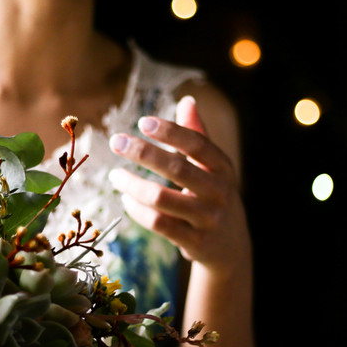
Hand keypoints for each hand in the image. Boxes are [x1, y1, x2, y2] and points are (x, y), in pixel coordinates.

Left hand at [107, 96, 249, 275]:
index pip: (197, 144)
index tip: (142, 122)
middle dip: (144, 153)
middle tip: (116, 141)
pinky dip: (138, 210)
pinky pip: (159, 224)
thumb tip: (187, 100)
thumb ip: (198, 135)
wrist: (231, 246)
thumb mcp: (213, 168)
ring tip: (116, 176)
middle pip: (178, 169)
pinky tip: (126, 200)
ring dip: (133, 185)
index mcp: (223, 168)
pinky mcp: (195, 242)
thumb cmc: (214, 196)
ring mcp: (207, 219)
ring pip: (162, 199)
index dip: (170, 132)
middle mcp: (219, 192)